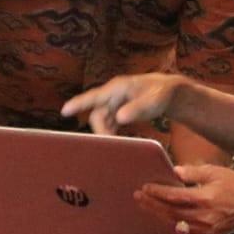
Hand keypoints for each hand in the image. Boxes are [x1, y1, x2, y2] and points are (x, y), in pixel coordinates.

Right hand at [61, 73, 183, 134]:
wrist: (169, 92)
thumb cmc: (161, 93)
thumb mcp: (154, 101)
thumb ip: (137, 108)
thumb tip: (119, 118)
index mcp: (117, 88)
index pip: (94, 96)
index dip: (78, 103)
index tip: (65, 111)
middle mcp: (112, 95)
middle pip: (97, 114)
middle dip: (100, 130)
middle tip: (110, 144)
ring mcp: (114, 103)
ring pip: (101, 120)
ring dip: (105, 133)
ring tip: (114, 145)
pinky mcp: (117, 111)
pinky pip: (108, 123)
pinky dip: (110, 133)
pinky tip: (116, 141)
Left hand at [136, 164, 233, 233]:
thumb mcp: (216, 172)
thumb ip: (194, 173)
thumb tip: (174, 172)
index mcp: (205, 198)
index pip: (175, 197)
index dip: (158, 193)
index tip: (145, 188)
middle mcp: (204, 217)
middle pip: (171, 212)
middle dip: (152, 205)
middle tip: (138, 197)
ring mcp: (206, 230)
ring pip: (175, 224)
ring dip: (159, 215)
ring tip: (146, 206)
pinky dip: (172, 226)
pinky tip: (163, 219)